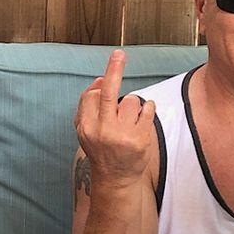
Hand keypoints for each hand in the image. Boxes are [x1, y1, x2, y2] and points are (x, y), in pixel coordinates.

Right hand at [74, 50, 155, 190]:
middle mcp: (102, 130)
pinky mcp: (140, 139)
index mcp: (86, 127)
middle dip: (114, 70)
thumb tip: (101, 80)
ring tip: (130, 122)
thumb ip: (89, 106)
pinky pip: (147, 109)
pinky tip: (142, 120)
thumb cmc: (101, 150)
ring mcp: (122, 135)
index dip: (100, 88)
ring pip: (132, 100)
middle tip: (119, 53)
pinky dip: (147, 109)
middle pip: (109, 92)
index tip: (106, 77)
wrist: (115, 179)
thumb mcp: (86, 131)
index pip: (92, 96)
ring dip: (134, 106)